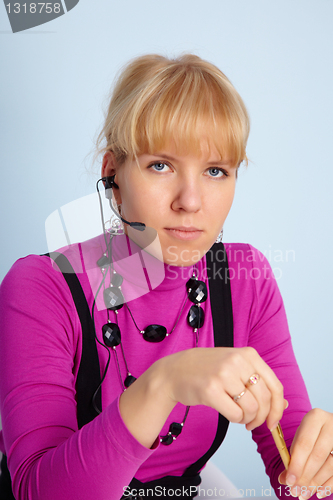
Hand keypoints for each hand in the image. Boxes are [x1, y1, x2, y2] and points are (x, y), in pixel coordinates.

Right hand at [158, 346, 284, 431]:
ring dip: (248, 419)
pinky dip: (236, 420)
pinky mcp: (210, 389)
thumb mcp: (236, 367)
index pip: (275, 385)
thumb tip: (284, 404)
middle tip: (253, 423)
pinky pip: (235, 414)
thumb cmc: (207, 370)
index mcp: (248, 354)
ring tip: (240, 417)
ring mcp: (223, 374)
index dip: (278, 408)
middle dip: (263, 417)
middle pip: (265, 399)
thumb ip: (259, 382)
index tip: (273, 420)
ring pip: (252, 408)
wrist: (174, 371)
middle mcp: (237, 361)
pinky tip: (229, 414)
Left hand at [279, 409, 332, 498]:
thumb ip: (292, 454)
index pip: (304, 444)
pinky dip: (328, 485)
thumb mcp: (301, 435)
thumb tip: (284, 478)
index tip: (288, 480)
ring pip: (330, 466)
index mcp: (315, 417)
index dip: (296, 464)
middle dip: (305, 476)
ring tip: (304, 493)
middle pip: (317, 456)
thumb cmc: (313, 433)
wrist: (332, 426)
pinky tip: (319, 492)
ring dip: (315, 483)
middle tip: (295, 490)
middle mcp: (331, 425)